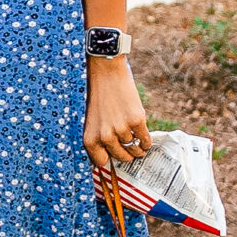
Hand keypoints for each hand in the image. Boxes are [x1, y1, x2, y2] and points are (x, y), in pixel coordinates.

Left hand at [83, 57, 152, 174]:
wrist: (107, 74)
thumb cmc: (98, 97)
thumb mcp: (92, 122)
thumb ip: (99, 139)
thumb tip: (107, 159)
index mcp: (90, 139)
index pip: (101, 162)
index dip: (110, 159)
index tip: (115, 157)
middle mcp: (105, 137)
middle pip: (121, 157)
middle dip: (127, 155)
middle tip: (131, 153)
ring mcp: (121, 129)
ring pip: (134, 149)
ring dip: (138, 149)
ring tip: (139, 147)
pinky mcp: (136, 121)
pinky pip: (145, 140)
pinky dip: (147, 142)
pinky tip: (145, 140)